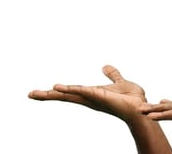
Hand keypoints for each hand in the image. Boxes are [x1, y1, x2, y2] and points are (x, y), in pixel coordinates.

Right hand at [29, 65, 146, 121]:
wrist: (141, 106)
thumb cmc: (131, 98)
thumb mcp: (119, 82)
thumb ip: (113, 75)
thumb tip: (104, 66)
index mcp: (91, 94)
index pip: (69, 92)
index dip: (54, 92)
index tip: (37, 93)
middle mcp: (89, 98)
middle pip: (65, 96)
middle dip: (47, 96)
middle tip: (30, 94)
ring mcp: (93, 99)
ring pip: (70, 95)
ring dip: (55, 93)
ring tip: (39, 92)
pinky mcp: (99, 97)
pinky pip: (83, 91)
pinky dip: (71, 89)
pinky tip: (58, 87)